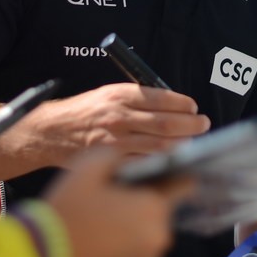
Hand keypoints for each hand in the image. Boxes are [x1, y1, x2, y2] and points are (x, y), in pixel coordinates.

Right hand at [29, 82, 210, 164]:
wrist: (53, 131)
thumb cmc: (86, 111)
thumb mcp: (110, 93)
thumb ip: (138, 99)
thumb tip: (174, 107)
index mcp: (121, 95)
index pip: (162, 99)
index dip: (183, 105)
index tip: (194, 108)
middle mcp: (120, 117)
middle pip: (166, 124)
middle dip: (190, 125)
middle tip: (203, 125)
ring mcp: (117, 142)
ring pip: (159, 146)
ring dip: (181, 145)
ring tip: (191, 142)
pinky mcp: (112, 162)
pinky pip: (145, 163)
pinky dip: (161, 161)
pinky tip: (171, 159)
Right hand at [43, 149, 193, 256]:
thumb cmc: (67, 209)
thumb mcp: (87, 167)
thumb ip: (116, 156)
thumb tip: (127, 161)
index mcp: (154, 207)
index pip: (182, 185)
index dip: (171, 177)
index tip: (158, 175)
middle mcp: (159, 238)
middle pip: (160, 213)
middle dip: (143, 205)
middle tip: (113, 203)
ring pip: (148, 238)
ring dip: (134, 230)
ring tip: (103, 226)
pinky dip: (123, 253)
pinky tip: (100, 247)